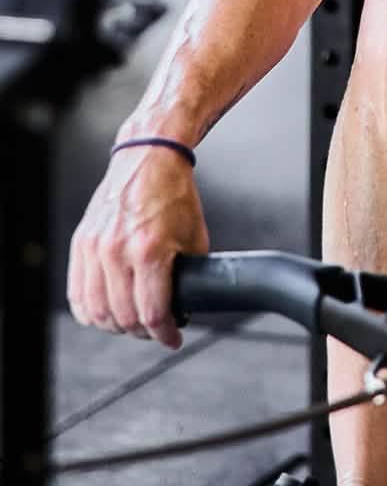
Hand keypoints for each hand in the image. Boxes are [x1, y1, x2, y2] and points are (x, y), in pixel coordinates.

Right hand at [68, 145, 208, 347]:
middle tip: (157, 330)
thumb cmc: (174, 194)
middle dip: (144, 332)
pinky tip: (107, 314)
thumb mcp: (195, 236)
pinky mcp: (81, 245)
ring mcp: (95, 249)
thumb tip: (187, 304)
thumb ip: (190, 273)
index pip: (153, 312)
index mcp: (150, 249)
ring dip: (117, 326)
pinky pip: (78, 295)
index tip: (174, 339)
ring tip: (135, 324)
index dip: (165, 333)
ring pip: (97, 312)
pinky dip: (92, 312)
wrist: (149, 160)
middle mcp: (118, 251)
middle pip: (124, 317)